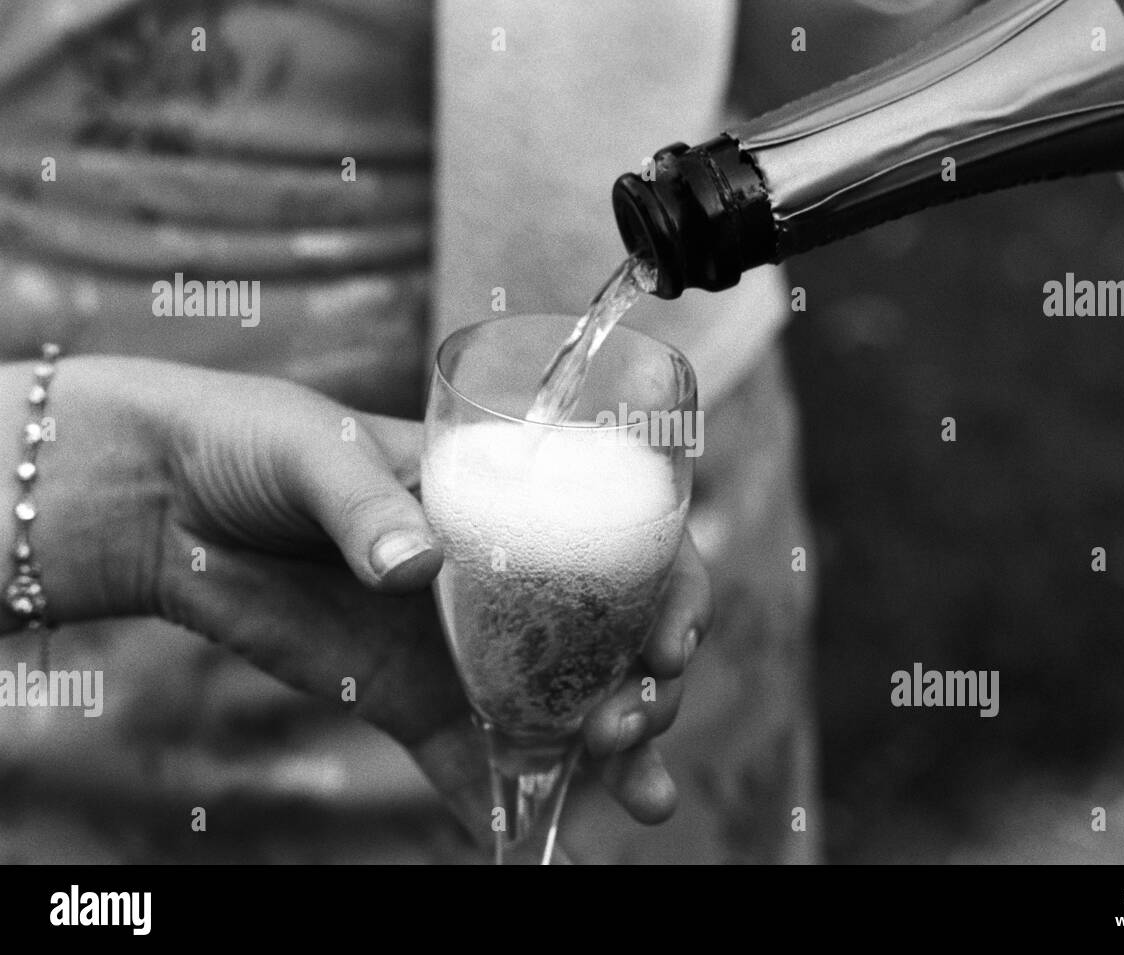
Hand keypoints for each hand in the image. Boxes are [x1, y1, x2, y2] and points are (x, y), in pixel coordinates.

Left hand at [9, 356, 710, 828]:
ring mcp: (463, 644)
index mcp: (510, 499)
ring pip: (560, 707)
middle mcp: (507, 578)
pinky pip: (471, 758)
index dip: (672, 591)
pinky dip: (507, 804)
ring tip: (641, 799)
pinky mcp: (409, 696)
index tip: (671, 641)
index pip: (625, 540)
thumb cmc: (254, 440)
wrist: (166, 499)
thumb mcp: (313, 448)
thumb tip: (415, 566)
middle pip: (612, 639)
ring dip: (607, 756)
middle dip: (647, 688)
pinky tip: (539, 848)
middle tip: (628, 726)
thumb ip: (366, 503)